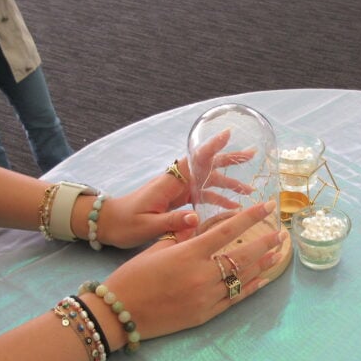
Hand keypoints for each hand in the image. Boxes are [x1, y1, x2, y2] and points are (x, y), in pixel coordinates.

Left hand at [93, 134, 254, 247]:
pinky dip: (217, 201)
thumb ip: (172, 222)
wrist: (107, 223)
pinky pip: (202, 196)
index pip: (194, 160)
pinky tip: (231, 209)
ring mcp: (178, 190)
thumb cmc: (124, 223)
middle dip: (229, 161)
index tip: (228, 135)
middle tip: (252, 155)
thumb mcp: (147, 225)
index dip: (211, 147)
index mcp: (169, 182)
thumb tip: (196, 217)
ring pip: (208, 183)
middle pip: (207, 167)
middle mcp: (176, 182)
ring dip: (228, 185)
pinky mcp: (178, 199)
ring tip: (249, 192)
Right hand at [93, 200, 284, 341]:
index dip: (250, 217)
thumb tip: (202, 226)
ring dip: (263, 264)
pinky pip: (234, 299)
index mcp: (189, 254)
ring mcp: (206, 297)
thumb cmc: (133, 277)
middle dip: (264, 242)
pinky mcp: (205, 314)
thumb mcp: (157, 249)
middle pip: (242, 255)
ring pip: (243, 277)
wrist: (118, 314)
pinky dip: (251, 288)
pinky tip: (263, 279)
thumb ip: (184, 237)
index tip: (267, 206)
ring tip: (278, 252)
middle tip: (280, 232)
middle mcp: (202, 275)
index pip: (227, 230)